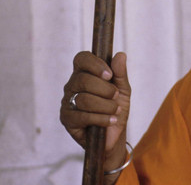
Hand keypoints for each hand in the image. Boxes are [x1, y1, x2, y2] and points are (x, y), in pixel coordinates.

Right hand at [60, 51, 130, 172]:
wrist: (114, 135)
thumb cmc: (116, 109)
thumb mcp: (123, 90)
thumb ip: (120, 73)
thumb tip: (120, 55)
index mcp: (85, 73)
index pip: (81, 58)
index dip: (95, 64)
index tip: (109, 75)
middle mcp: (73, 85)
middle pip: (83, 79)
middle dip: (105, 89)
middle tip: (115, 97)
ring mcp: (67, 102)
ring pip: (84, 99)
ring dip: (106, 106)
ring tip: (115, 111)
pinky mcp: (67, 119)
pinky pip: (83, 116)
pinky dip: (102, 118)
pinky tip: (111, 120)